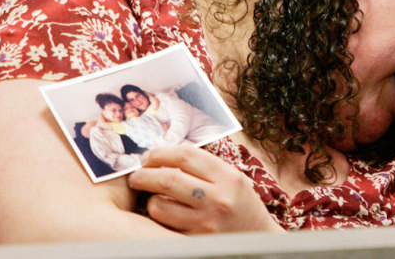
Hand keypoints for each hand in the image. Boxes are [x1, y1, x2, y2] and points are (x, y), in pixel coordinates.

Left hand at [127, 144, 282, 233]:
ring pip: (160, 205)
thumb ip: (204, 165)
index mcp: (228, 177)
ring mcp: (206, 222)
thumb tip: (165, 153)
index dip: (160, 153)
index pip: (185, 155)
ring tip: (153, 197)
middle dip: (144, 174)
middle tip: (136, 175)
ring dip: (150, 198)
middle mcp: (218, 198)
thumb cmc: (241, 204)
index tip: (148, 157)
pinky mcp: (197, 241)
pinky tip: (164, 214)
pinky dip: (159, 218)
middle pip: (168, 178)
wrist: (258, 239)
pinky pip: (165, 227)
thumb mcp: (231, 178)